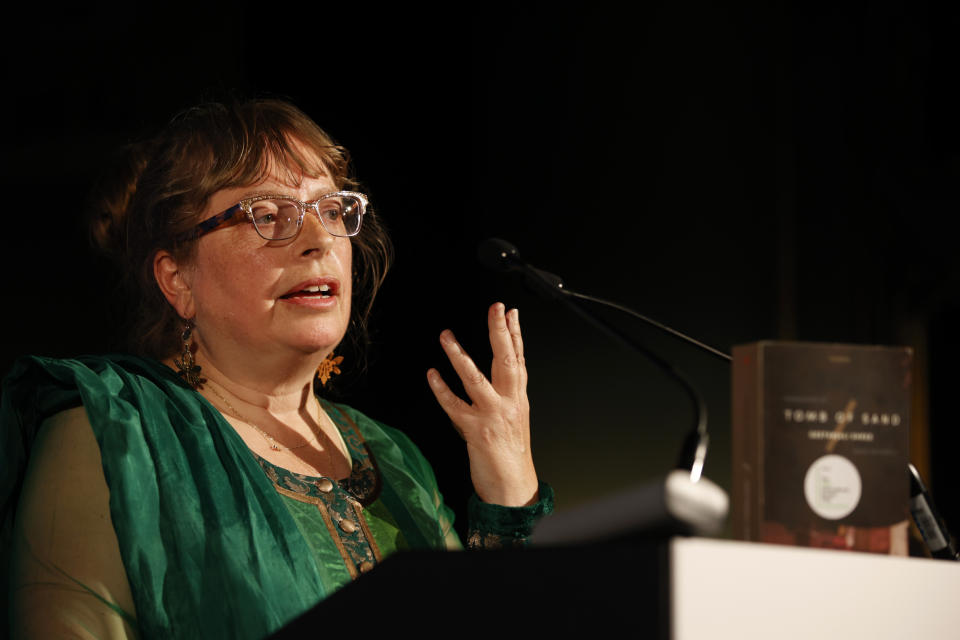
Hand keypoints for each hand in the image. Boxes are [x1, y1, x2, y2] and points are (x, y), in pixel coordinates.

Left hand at [427, 302, 539, 506]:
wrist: (513, 488)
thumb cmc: (512, 454)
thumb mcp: (516, 417)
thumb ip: (508, 393)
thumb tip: (502, 369)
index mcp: (519, 398)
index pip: (519, 359)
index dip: (515, 333)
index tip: (509, 312)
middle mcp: (509, 403)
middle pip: (506, 361)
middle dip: (500, 332)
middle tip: (494, 308)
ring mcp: (492, 416)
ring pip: (476, 379)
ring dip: (460, 355)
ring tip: (446, 335)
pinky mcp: (475, 432)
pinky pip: (454, 406)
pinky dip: (441, 390)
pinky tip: (432, 375)